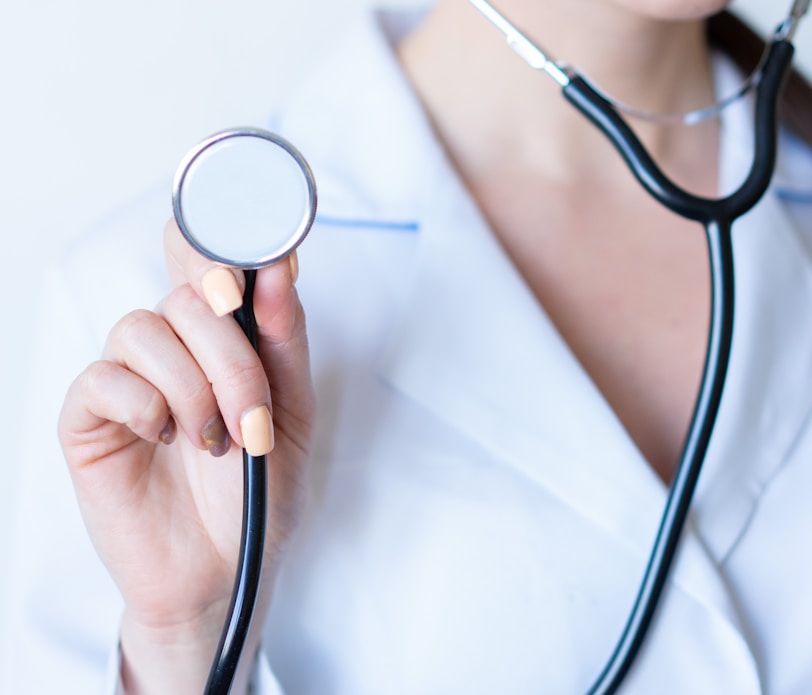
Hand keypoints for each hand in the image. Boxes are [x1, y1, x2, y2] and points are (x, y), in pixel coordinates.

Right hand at [58, 219, 313, 693]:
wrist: (227, 569)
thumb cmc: (258, 490)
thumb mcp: (292, 411)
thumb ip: (284, 339)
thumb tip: (278, 266)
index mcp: (222, 339)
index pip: (206, 259)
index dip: (221, 243)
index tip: (251, 267)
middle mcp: (174, 347)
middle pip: (186, 294)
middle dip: (231, 355)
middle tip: (253, 415)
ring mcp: (129, 379)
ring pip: (143, 328)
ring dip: (193, 387)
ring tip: (215, 441)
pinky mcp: (89, 418)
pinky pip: (104, 379)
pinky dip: (146, 406)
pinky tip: (166, 440)